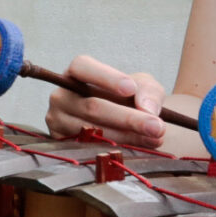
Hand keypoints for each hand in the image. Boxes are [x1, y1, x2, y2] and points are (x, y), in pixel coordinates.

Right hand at [44, 54, 168, 146]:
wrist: (122, 122)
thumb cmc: (129, 98)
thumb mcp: (143, 87)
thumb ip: (149, 92)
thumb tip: (147, 109)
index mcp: (76, 73)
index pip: (82, 67)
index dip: (106, 78)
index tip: (131, 89)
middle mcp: (62, 96)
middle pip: (92, 106)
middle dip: (128, 118)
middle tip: (157, 127)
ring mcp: (58, 121)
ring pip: (92, 131)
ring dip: (127, 137)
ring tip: (155, 138)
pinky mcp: (62, 143)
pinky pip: (89, 149)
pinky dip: (117, 149)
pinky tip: (139, 147)